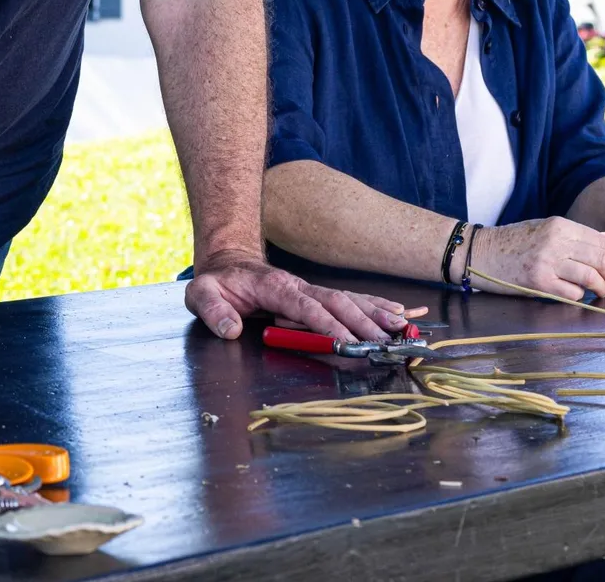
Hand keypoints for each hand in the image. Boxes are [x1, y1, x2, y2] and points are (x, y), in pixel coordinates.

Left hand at [184, 249, 408, 341]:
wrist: (227, 262)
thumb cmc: (216, 281)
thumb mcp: (201, 294)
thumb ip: (214, 311)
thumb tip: (230, 329)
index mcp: (274, 287)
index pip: (305, 307)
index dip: (327, 324)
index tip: (347, 342)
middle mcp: (298, 286)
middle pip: (336, 303)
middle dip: (363, 322)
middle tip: (387, 340)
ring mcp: (310, 289)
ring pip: (349, 299)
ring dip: (376, 313)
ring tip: (403, 326)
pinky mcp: (317, 295)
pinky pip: (350, 300)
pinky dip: (376, 305)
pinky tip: (399, 313)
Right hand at [471, 216, 604, 300]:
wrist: (478, 252)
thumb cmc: (511, 242)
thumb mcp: (544, 229)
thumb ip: (576, 235)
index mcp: (559, 225)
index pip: (600, 242)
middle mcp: (555, 241)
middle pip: (600, 259)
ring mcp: (547, 262)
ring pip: (590, 277)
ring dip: (600, 289)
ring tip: (601, 293)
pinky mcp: (538, 282)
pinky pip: (572, 293)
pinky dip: (579, 296)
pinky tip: (575, 294)